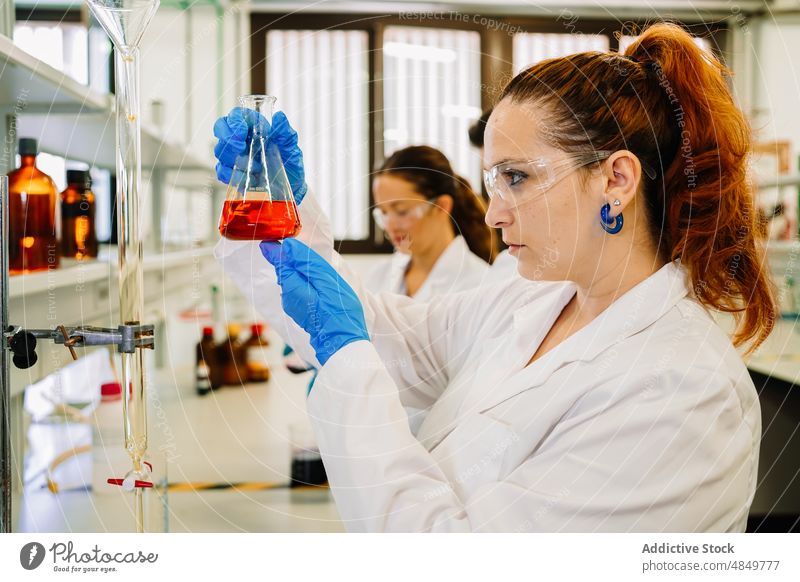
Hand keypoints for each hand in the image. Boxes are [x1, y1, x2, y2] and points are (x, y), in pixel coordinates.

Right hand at [213, 107, 307, 203]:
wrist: (292, 186)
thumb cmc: (290, 163)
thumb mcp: (291, 148)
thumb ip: (286, 133)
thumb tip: (279, 117)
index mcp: (254, 127)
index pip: (236, 115)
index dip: (234, 120)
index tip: (241, 132)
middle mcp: (241, 138)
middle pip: (221, 128)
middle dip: (228, 138)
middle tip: (240, 147)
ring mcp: (234, 155)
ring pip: (220, 151)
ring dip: (234, 158)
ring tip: (255, 167)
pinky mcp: (232, 172)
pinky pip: (221, 171)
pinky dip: (230, 175)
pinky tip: (244, 178)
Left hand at [260, 239, 368, 367]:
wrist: (343, 343)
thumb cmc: (338, 311)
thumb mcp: (325, 280)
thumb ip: (305, 262)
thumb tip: (286, 246)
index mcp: (290, 284)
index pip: (277, 258)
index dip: (277, 246)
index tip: (278, 234)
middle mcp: (287, 295)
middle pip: (285, 268)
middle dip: (290, 257)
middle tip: (302, 243)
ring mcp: (293, 305)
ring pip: (293, 279)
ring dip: (299, 269)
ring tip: (313, 263)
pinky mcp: (301, 311)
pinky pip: (299, 289)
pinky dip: (305, 281)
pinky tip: (318, 282)